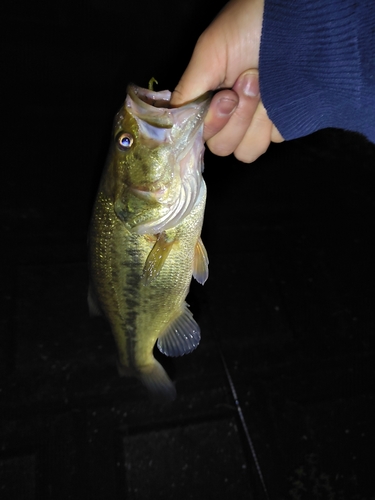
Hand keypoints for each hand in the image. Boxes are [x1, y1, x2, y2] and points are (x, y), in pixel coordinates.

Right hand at [170, 0, 283, 162]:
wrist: (296, 20)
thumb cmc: (248, 27)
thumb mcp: (209, 53)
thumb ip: (188, 92)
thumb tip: (171, 122)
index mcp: (209, 103)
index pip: (199, 137)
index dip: (213, 123)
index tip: (225, 96)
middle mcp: (232, 117)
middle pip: (223, 148)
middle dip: (237, 118)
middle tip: (249, 82)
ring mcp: (258, 122)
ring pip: (247, 151)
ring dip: (256, 121)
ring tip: (266, 87)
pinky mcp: (284, 123)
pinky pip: (274, 140)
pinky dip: (277, 120)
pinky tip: (280, 95)